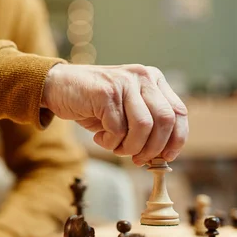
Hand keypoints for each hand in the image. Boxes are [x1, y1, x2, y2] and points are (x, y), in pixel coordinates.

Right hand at [41, 64, 187, 165]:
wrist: (57, 85)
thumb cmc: (93, 103)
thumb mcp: (125, 111)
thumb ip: (146, 125)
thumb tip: (162, 156)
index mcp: (153, 80)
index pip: (179, 113)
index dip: (176, 139)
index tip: (165, 157)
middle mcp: (143, 77)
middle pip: (165, 120)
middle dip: (153, 148)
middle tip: (137, 159)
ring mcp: (124, 83)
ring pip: (144, 127)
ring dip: (130, 147)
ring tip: (115, 147)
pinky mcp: (106, 93)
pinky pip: (118, 129)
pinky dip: (110, 142)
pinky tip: (99, 137)